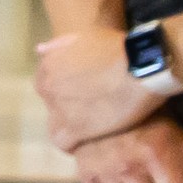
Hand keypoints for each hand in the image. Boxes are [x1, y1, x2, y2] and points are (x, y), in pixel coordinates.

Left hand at [34, 28, 165, 152]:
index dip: (65, 91)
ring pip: (56, 125)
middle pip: (53, 104)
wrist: (143, 66)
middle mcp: (48, 87)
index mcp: (48, 66)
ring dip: (71, 127)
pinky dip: (72, 145)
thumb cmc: (120, 48)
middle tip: (92, 110)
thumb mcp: (85, 37)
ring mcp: (60, 108)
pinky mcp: (75, 128)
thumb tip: (40, 50)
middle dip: (69, 108)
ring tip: (91, 128)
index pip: (47, 85)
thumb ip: (60, 46)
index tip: (82, 94)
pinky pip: (63, 142)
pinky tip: (85, 144)